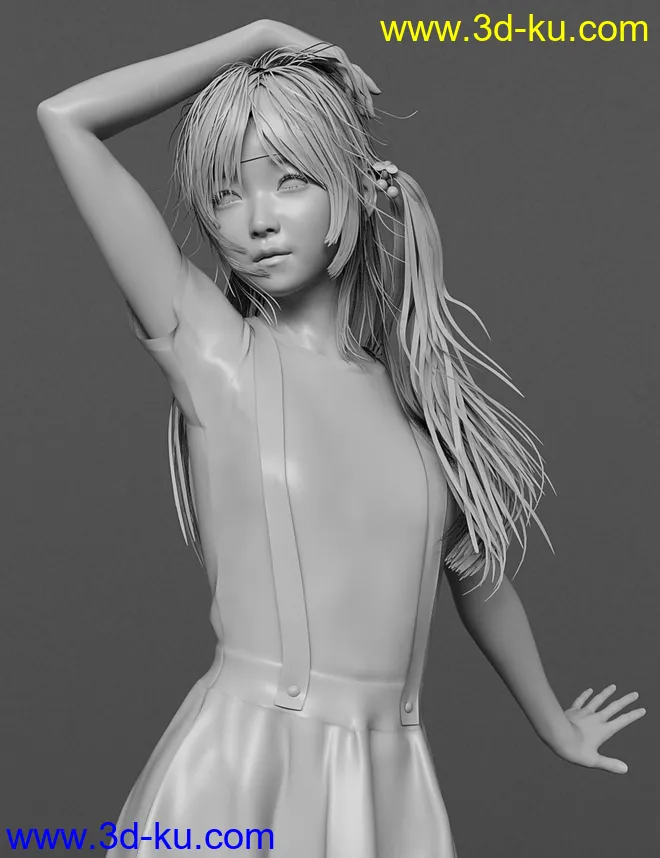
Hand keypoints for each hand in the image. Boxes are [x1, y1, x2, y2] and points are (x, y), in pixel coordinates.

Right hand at [257, 20, 380, 114]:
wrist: (282, 44)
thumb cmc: (291, 63)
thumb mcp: (310, 79)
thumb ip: (321, 87)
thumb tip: (326, 105)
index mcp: (337, 65)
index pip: (356, 78)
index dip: (366, 91)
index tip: (371, 108)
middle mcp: (341, 59)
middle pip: (360, 79)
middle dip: (367, 99)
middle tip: (371, 115)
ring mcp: (338, 56)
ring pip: (356, 76)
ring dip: (361, 95)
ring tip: (365, 110)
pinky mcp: (333, 54)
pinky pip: (346, 71)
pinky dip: (349, 84)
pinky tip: (351, 97)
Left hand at [553, 685, 645, 773]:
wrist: (556, 734)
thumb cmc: (574, 750)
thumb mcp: (593, 760)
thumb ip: (609, 764)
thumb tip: (625, 769)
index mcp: (604, 730)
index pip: (623, 721)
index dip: (634, 715)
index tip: (643, 709)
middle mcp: (596, 718)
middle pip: (614, 707)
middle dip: (626, 700)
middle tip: (635, 694)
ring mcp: (584, 712)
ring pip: (598, 700)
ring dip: (607, 693)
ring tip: (613, 686)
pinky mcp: (573, 710)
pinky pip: (581, 700)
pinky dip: (586, 694)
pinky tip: (590, 690)